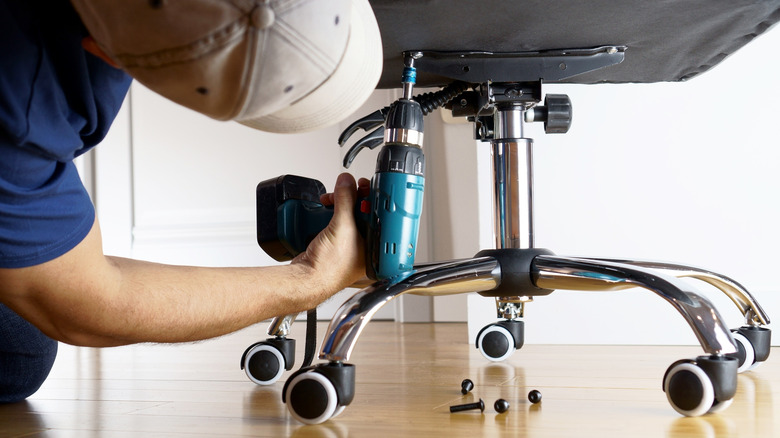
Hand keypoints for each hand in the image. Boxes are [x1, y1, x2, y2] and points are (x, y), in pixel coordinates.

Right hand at [291, 173, 368, 304]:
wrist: (307, 279)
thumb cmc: (330, 268)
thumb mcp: (342, 226)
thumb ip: (346, 200)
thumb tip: (347, 182)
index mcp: (374, 244)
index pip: (379, 214)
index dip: (372, 197)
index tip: (364, 185)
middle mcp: (364, 244)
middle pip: (362, 211)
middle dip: (351, 198)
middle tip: (346, 190)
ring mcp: (348, 244)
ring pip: (347, 214)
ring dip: (338, 203)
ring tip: (330, 200)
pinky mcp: (333, 242)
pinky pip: (335, 221)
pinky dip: (329, 212)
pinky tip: (324, 209)